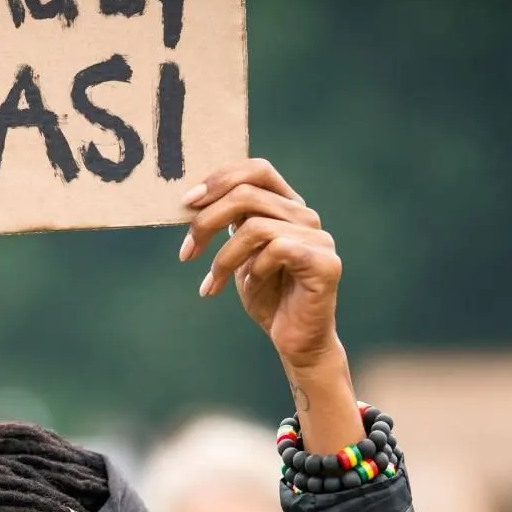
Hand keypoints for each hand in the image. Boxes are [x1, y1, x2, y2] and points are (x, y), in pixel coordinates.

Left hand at [181, 159, 361, 449]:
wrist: (295, 342)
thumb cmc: (267, 298)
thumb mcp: (238, 255)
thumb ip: (227, 224)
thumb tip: (192, 199)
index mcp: (287, 207)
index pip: (257, 170)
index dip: (220, 179)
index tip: (186, 203)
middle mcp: (306, 216)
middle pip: (247, 194)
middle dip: (206, 222)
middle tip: (186, 252)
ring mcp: (319, 237)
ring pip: (256, 226)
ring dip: (223, 258)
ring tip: (212, 283)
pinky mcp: (325, 263)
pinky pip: (277, 250)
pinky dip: (253, 270)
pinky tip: (249, 288)